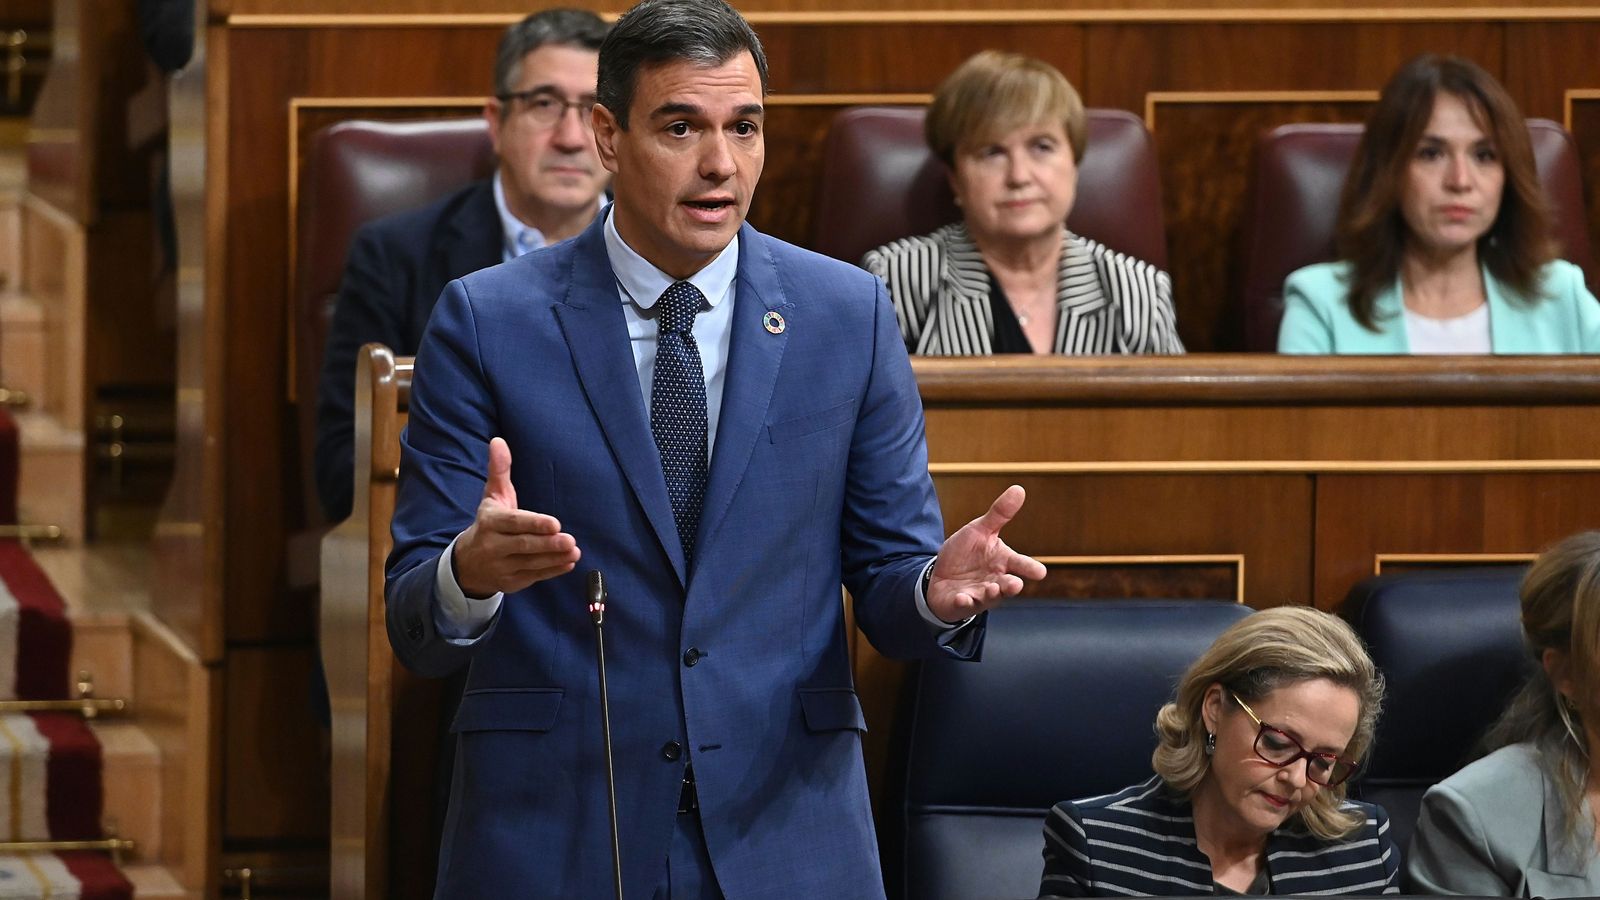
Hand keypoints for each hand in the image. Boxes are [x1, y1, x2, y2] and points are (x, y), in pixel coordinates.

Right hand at [452, 437, 580, 596]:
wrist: (467, 563)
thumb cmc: (488, 523)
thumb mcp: (492, 496)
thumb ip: (499, 470)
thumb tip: (498, 441)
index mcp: (490, 522)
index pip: (513, 523)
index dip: (534, 524)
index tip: (554, 523)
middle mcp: (493, 546)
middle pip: (523, 545)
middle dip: (548, 544)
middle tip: (570, 540)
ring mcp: (501, 567)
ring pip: (531, 563)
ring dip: (554, 558)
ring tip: (574, 551)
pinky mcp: (510, 582)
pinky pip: (533, 576)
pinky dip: (552, 571)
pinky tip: (568, 563)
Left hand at [925, 484, 1045, 623]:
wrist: (940, 575)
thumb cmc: (966, 553)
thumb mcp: (979, 530)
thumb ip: (999, 514)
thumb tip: (1019, 489)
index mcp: (1003, 561)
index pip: (1020, 564)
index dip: (1030, 568)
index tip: (1040, 572)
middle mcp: (996, 580)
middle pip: (1008, 585)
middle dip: (1012, 585)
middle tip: (1015, 584)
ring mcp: (980, 594)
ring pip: (989, 597)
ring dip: (990, 593)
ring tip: (990, 588)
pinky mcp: (963, 603)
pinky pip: (965, 604)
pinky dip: (964, 601)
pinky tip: (962, 597)